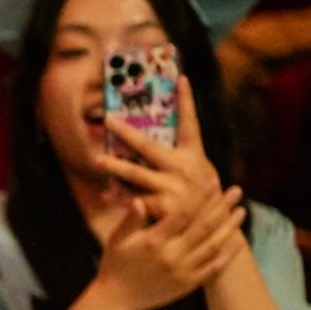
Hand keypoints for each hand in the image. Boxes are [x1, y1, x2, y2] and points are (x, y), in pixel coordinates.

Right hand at [93, 178, 247, 309]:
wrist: (116, 301)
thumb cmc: (115, 265)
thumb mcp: (116, 240)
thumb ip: (130, 220)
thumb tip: (139, 200)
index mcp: (153, 241)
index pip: (182, 214)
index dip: (199, 196)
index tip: (212, 181)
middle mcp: (170, 255)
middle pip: (203, 226)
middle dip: (221, 206)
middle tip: (236, 191)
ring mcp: (182, 271)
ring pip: (213, 245)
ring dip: (229, 227)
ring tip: (241, 211)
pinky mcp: (188, 284)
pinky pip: (213, 267)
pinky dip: (228, 254)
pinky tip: (238, 240)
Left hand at [98, 76, 223, 225]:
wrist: (212, 230)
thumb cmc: (199, 197)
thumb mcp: (198, 173)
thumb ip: (178, 158)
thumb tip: (153, 142)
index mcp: (193, 156)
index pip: (190, 123)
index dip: (186, 101)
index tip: (181, 79)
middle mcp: (184, 168)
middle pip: (149, 146)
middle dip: (127, 132)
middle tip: (109, 119)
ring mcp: (174, 188)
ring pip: (136, 174)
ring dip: (115, 167)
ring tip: (98, 160)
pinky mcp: (164, 208)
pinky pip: (134, 201)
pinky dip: (118, 198)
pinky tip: (104, 195)